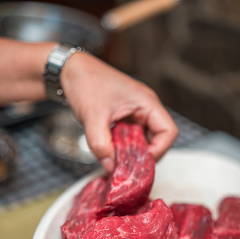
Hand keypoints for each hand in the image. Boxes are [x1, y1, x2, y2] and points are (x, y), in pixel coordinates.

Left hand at [62, 52, 177, 171]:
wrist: (70, 71)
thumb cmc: (85, 83)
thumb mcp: (92, 117)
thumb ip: (101, 145)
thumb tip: (111, 167)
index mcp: (146, 103)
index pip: (168, 132)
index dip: (158, 151)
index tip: (139, 162)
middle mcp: (145, 107)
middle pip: (159, 139)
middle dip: (144, 154)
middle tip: (127, 165)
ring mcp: (136, 112)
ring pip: (145, 140)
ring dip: (133, 152)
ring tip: (117, 159)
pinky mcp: (126, 117)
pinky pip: (132, 137)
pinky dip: (124, 147)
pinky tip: (111, 151)